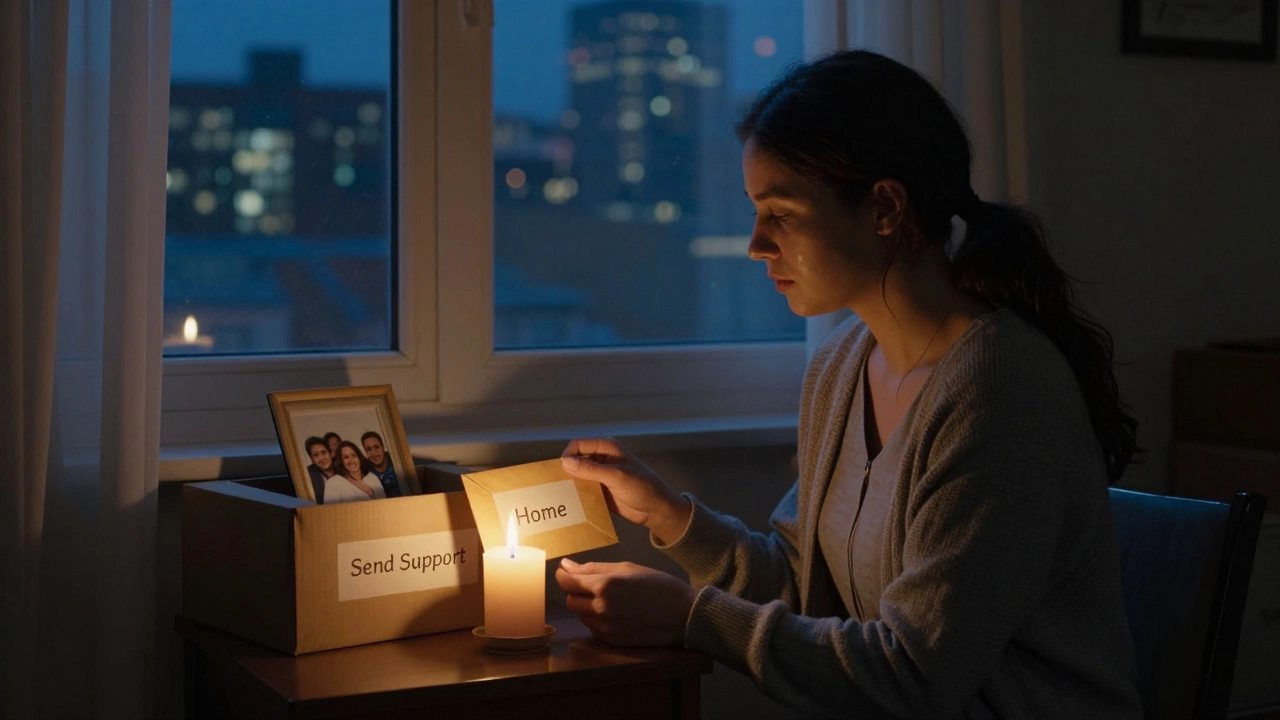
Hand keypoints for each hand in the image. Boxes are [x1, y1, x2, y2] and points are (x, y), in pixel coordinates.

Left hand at [556, 558, 697, 646]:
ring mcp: (606, 627)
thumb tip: (567, 565)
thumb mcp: (627, 568)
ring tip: (611, 599)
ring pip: (581, 616)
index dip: (564, 576)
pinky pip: (593, 628)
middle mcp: (602, 608)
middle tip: (595, 585)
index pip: (567, 582)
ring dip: (587, 607)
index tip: (566, 572)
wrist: (683, 614)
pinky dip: (598, 620)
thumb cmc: (658, 585)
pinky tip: (617, 613)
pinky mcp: (612, 641)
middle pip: (571, 601)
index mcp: (605, 585)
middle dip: (578, 592)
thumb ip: (593, 568)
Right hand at [561, 438, 691, 544]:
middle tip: (555, 485)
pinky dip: (576, 494)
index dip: (568, 455)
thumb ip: (591, 470)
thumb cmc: (642, 488)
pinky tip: (569, 503)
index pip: (578, 445)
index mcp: (606, 448)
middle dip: (566, 471)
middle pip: (576, 460)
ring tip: (559, 496)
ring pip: (578, 476)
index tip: (561, 472)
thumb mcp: (617, 476)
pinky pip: (583, 489)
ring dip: (570, 484)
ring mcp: (600, 475)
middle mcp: (601, 459)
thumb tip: (565, 462)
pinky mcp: (600, 490)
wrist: (656, 510)